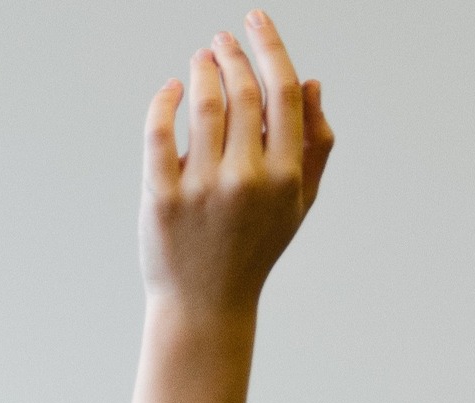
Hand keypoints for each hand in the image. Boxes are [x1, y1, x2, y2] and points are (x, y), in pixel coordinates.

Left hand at [129, 9, 334, 402]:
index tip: (255, 20)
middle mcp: (247, 179)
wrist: (206, 303)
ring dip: (200, 71)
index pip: (283, 93)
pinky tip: (170, 89)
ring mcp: (203, 188)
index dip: (269, 47)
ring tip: (200, 61)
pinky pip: (159, 132)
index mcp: (285, 177)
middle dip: (231, 55)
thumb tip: (312, 83)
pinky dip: (164, 100)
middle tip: (221, 42)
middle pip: (242, 92)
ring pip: (202, 105)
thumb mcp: (298, 202)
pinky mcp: (163, 197)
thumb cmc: (255, 247)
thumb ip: (315, 144)